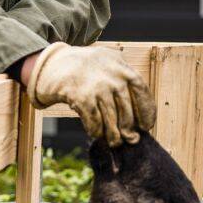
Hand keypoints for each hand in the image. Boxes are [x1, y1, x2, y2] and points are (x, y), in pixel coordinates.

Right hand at [24, 43, 155, 144]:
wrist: (56, 63)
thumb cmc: (87, 66)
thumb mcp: (110, 61)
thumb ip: (126, 78)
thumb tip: (139, 113)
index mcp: (123, 68)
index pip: (142, 93)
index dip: (146, 112)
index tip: (146, 126)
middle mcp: (113, 77)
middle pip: (127, 111)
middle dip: (129, 129)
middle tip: (131, 139)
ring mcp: (98, 87)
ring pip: (111, 121)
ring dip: (113, 136)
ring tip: (114, 142)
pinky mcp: (82, 98)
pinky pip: (94, 122)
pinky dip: (96, 131)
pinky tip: (96, 133)